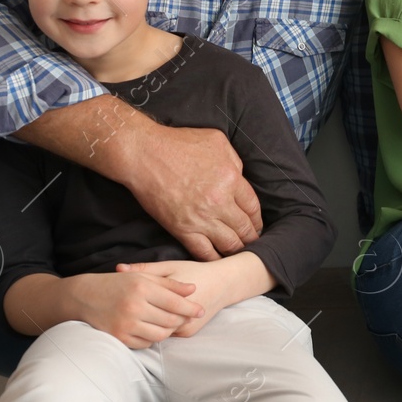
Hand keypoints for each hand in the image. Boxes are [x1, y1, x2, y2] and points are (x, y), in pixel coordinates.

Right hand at [63, 271, 202, 348]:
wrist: (82, 297)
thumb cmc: (116, 284)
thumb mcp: (142, 276)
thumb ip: (169, 284)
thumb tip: (193, 289)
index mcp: (141, 288)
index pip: (175, 302)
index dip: (191, 308)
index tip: (201, 311)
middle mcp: (134, 307)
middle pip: (170, 320)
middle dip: (182, 320)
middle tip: (186, 318)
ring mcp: (125, 324)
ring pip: (160, 334)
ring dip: (168, 330)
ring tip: (170, 323)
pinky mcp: (119, 338)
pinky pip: (145, 343)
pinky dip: (153, 337)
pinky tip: (152, 329)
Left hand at [119, 254, 271, 337]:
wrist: (224, 283)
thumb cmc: (196, 271)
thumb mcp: (170, 266)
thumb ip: (145, 269)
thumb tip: (118, 269)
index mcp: (172, 298)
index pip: (142, 308)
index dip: (126, 305)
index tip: (115, 300)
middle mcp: (179, 317)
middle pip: (147, 323)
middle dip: (135, 317)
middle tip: (120, 309)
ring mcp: (185, 329)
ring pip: (156, 331)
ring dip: (146, 324)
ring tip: (133, 314)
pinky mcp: (188, 333)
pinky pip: (166, 333)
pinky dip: (157, 327)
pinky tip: (149, 318)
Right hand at [123, 125, 263, 260]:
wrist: (144, 154)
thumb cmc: (177, 143)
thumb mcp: (216, 141)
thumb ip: (234, 161)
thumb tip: (240, 177)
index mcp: (231, 178)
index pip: (253, 207)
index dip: (257, 220)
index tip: (256, 225)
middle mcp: (220, 201)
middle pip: (245, 229)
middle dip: (251, 238)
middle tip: (251, 242)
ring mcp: (201, 218)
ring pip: (229, 244)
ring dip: (237, 250)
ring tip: (238, 252)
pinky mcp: (182, 229)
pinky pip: (204, 252)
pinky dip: (215, 258)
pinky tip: (218, 259)